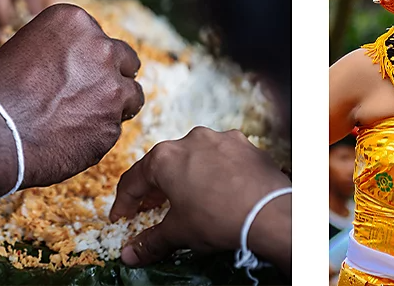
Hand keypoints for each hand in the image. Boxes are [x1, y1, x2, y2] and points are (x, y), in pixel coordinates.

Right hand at [0, 4, 143, 189]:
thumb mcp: (24, 47)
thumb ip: (59, 53)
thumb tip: (71, 69)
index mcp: (76, 22)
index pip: (100, 38)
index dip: (92, 58)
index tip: (79, 72)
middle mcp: (101, 49)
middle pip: (126, 61)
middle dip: (114, 76)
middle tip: (96, 94)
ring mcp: (111, 88)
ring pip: (132, 95)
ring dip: (117, 106)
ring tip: (89, 119)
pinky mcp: (112, 125)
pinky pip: (115, 128)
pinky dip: (99, 135)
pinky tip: (73, 140)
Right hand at [109, 127, 290, 271]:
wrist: (270, 213)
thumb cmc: (219, 218)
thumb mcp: (180, 233)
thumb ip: (151, 241)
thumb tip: (130, 254)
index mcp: (166, 158)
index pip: (134, 179)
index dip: (124, 202)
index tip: (122, 217)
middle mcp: (191, 140)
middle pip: (164, 164)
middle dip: (156, 188)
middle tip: (152, 208)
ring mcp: (220, 139)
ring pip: (195, 156)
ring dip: (187, 176)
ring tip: (187, 197)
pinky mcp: (245, 144)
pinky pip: (222, 157)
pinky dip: (215, 171)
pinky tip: (219, 189)